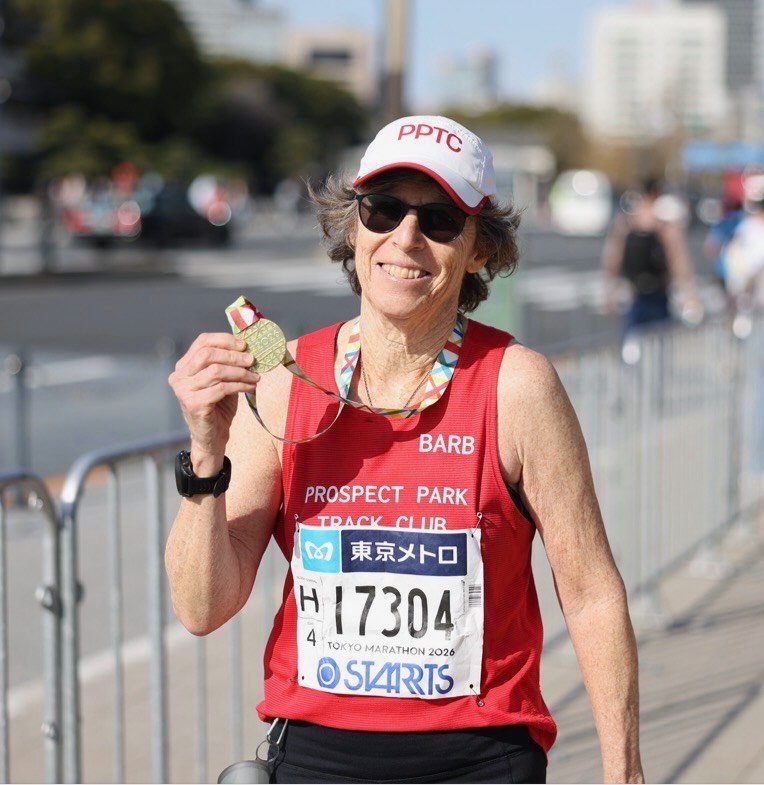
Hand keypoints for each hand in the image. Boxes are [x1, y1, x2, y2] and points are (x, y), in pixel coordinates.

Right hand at [168, 333, 258, 471]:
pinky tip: (251, 387)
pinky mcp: (193, 404)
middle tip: (252, 360)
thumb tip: (249, 348)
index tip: (244, 345)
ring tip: (255, 377)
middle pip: (207, 354)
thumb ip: (228, 364)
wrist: (212, 438)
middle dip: (233, 355)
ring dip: (240, 372)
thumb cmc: (218, 407)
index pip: (202, 342)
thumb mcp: (222, 380)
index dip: (225, 340)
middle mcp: (179, 377)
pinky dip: (240, 386)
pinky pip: (221, 388)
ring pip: (216, 371)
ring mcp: (183, 391)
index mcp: (184, 367)